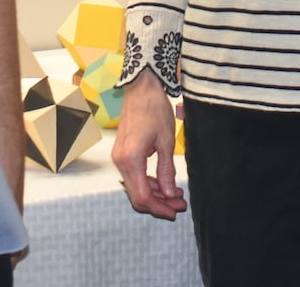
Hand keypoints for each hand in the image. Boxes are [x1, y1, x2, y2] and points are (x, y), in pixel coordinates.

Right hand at [111, 70, 186, 219]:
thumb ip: (166, 171)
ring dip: (155, 194)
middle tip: (180, 203)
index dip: (159, 208)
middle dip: (159, 203)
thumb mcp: (166, 141)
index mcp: (130, 159)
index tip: (175, 211)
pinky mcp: (122, 153)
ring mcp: (119, 157)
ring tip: (176, 194)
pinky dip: (148, 183)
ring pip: (135, 187)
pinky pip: (133, 176)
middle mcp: (120, 161)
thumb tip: (170, 194)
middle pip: (137, 195)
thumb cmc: (154, 110)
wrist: (141, 89)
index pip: (143, 196)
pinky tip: (164, 183)